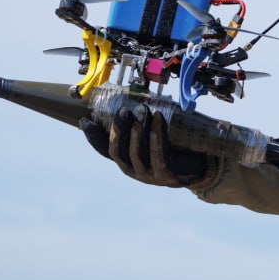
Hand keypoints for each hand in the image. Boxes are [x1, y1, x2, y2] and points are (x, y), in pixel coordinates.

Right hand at [80, 104, 209, 187]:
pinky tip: (158, 120)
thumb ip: (134, 128)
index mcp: (125, 161)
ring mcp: (148, 175)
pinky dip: (157, 136)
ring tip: (141, 112)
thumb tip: (123, 103)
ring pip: (137, 153)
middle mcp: (132, 170)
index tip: (85, 120)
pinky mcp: (166, 175)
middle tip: (123, 110)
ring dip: (139, 131)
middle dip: (119, 130)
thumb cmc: (167, 151)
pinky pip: (159, 155)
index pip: (104, 151)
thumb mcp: (148, 139)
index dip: (93, 137)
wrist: (194, 168)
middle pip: (118, 151)